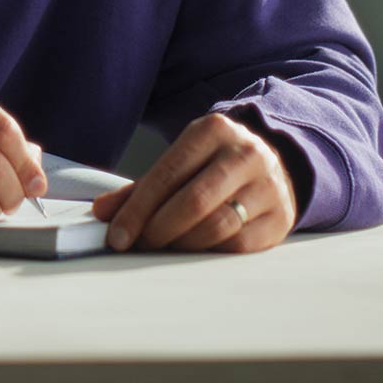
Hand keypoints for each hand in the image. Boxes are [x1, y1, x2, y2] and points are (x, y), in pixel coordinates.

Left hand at [92, 112, 295, 253]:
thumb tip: (102, 212)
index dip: (138, 208)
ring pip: (217, 226)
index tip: (117, 235)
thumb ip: (141, 188)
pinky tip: (193, 251)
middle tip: (139, 245)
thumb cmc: (215, 165)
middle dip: (158, 229)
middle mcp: (245, 154)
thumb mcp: (182, 162)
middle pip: (193, 202)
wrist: (276, 163)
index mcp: (213, 130)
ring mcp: (267, 186)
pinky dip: (209, 253)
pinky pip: (239, 245)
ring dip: (182, 244)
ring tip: (164, 247)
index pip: (168, 173)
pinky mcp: (279, 218)